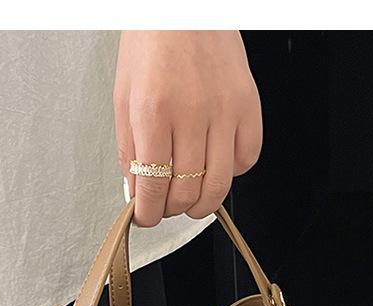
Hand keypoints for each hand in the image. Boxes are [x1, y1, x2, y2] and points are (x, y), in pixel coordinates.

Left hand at [114, 31, 262, 226]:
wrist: (185, 7)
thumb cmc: (152, 43)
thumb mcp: (124, 97)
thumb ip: (129, 150)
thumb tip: (137, 191)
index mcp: (154, 112)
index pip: (154, 185)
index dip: (149, 213)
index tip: (146, 217)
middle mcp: (192, 113)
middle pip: (186, 191)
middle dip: (172, 210)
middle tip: (165, 206)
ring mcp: (225, 111)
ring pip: (218, 185)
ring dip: (202, 204)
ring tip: (191, 201)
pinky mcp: (248, 107)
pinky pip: (246, 160)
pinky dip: (231, 174)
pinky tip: (215, 166)